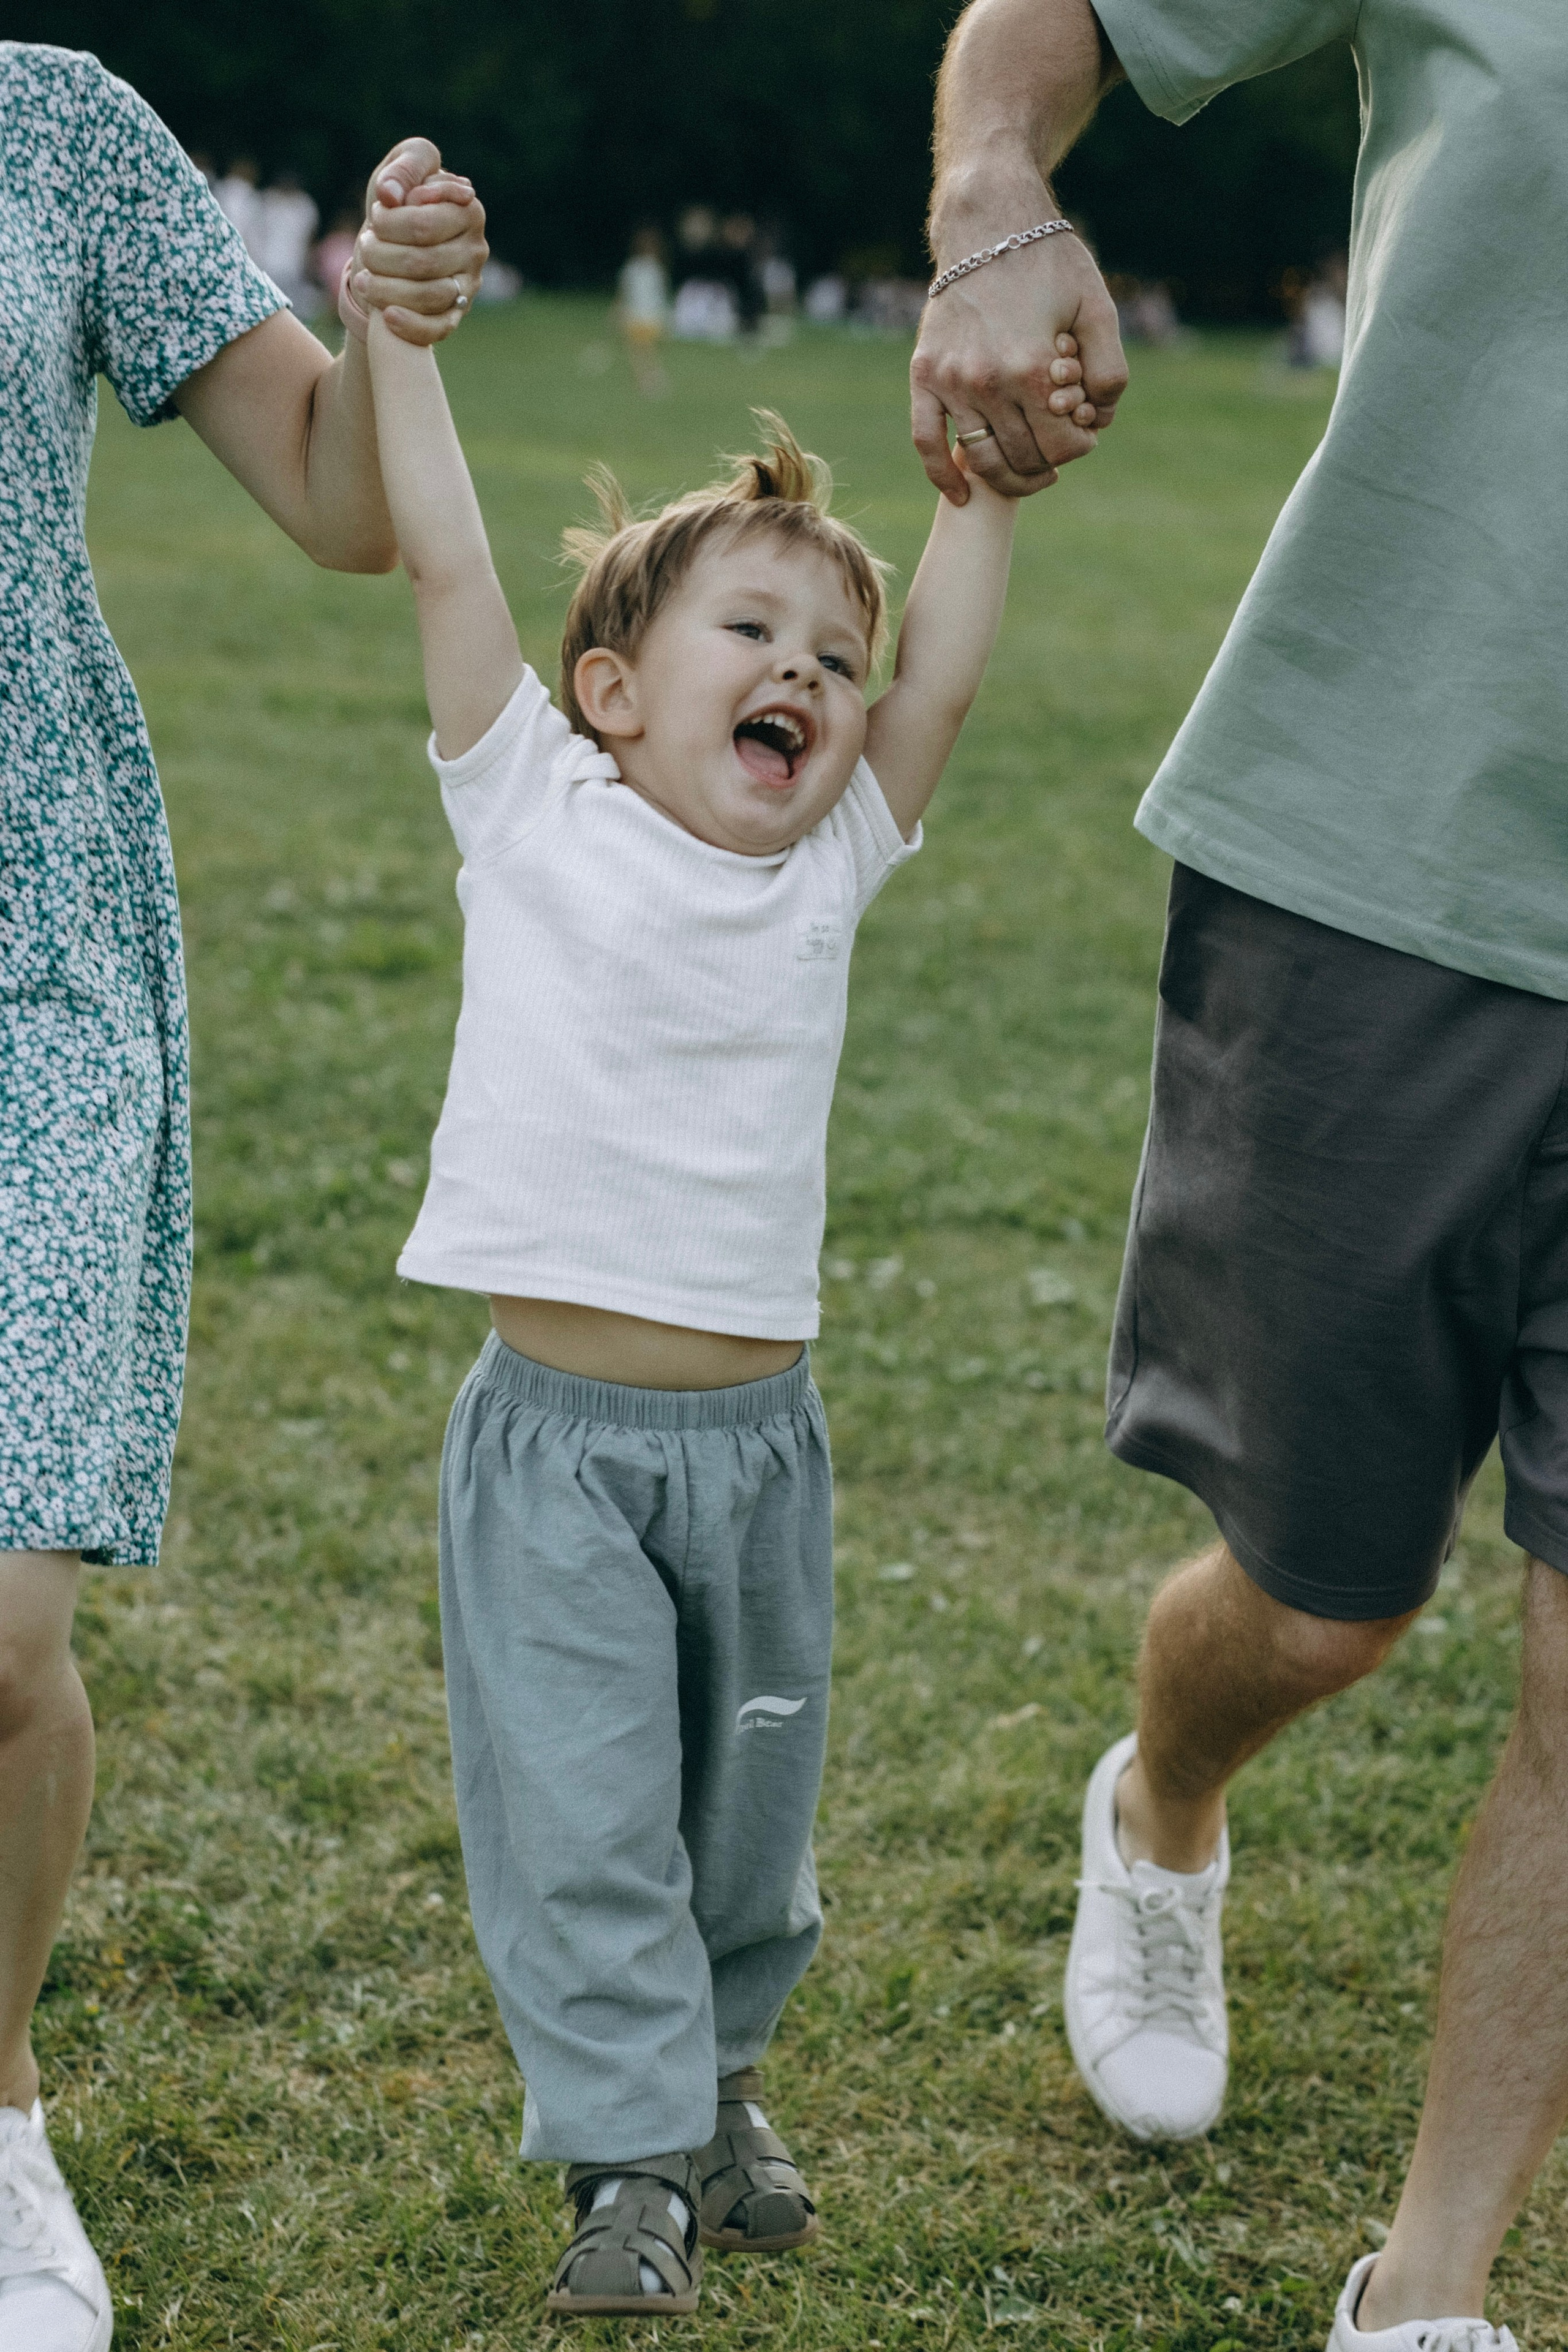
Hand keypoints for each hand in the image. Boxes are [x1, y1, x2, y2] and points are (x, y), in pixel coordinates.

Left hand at [353, 138, 488, 346]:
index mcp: (468, 210)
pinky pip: (439, 328)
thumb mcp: (400, 170)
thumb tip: (391, 196)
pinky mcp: (458, 312)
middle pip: (423, 262)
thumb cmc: (400, 199)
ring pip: (429, 296)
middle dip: (382, 255)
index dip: (390, 223)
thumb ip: (402, 169)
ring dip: (386, 289)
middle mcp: (475, 249)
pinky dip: (411, 325)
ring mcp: (469, 283)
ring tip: (363, 278)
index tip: (377, 215)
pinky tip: (386, 317)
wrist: (399, 238)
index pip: (423, 224)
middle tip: (365, 245)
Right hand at [912, 197, 1127, 502]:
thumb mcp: (1098, 306)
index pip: (1060, 445)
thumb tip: (1099, 419)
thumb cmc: (1049, 261)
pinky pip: (926, 441)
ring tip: (1031, 473)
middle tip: (1060, 446)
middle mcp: (987, 381)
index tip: (1085, 432)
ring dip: (1011, 478)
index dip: (1079, 446)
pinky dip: (944, 476)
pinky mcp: (924, 375)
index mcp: (1032, 368)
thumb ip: (1110, 369)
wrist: (987, 223)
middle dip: (1050, 461)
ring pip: (982, 459)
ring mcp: (951, 381)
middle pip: (1023, 457)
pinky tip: (963, 495)